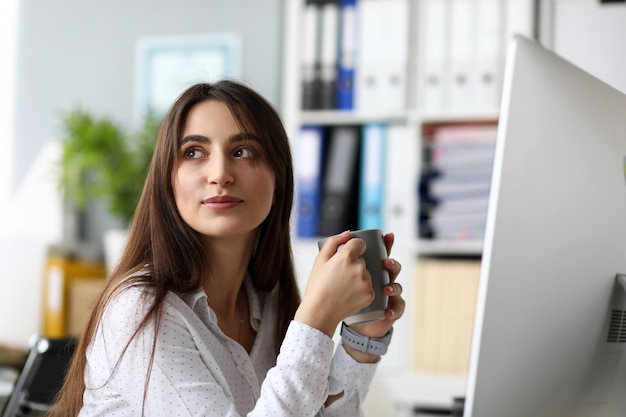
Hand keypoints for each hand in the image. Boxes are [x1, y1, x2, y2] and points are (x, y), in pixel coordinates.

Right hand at [295, 231, 375, 336]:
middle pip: (363, 260)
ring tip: (344, 287)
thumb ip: (334, 242)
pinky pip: (369, 286)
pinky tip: (349, 295)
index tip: (346, 257)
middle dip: (354, 264)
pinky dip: (362, 289)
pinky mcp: (370, 294)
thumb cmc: (317, 285)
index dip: (353, 248)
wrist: (319, 312)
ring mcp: (366, 282)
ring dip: (359, 277)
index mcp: (346, 256)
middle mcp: (359, 267)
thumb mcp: (320, 260)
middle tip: (340, 276)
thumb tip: (348, 233)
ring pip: (367, 273)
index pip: (360, 244)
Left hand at [344, 233, 403, 361]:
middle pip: (392, 269)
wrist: (338, 319)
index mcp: (370, 268)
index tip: (388, 236)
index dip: (387, 244)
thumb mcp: (331, 268)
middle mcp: (381, 279)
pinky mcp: (389, 310)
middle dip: (392, 265)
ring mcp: (387, 295)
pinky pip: (397, 308)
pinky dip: (394, 309)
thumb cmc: (334, 291)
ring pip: (397, 287)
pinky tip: (387, 311)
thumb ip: (336, 248)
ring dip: (394, 287)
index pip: (382, 254)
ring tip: (386, 290)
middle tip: (386, 263)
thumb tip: (347, 233)